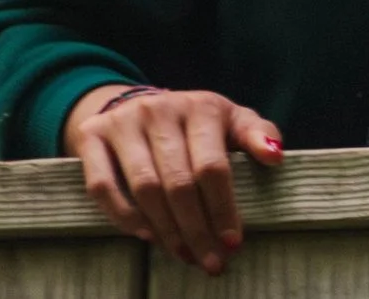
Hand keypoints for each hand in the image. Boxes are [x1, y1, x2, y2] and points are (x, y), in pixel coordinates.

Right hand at [64, 84, 283, 271]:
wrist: (138, 106)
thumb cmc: (196, 125)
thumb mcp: (231, 121)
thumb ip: (257, 135)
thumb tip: (276, 157)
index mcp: (201, 107)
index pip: (213, 166)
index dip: (223, 209)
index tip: (233, 243)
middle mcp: (160, 109)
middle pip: (179, 182)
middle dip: (197, 229)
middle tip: (209, 261)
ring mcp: (123, 121)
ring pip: (144, 187)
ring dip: (165, 230)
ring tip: (183, 254)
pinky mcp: (92, 135)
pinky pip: (102, 187)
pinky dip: (124, 217)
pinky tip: (147, 235)